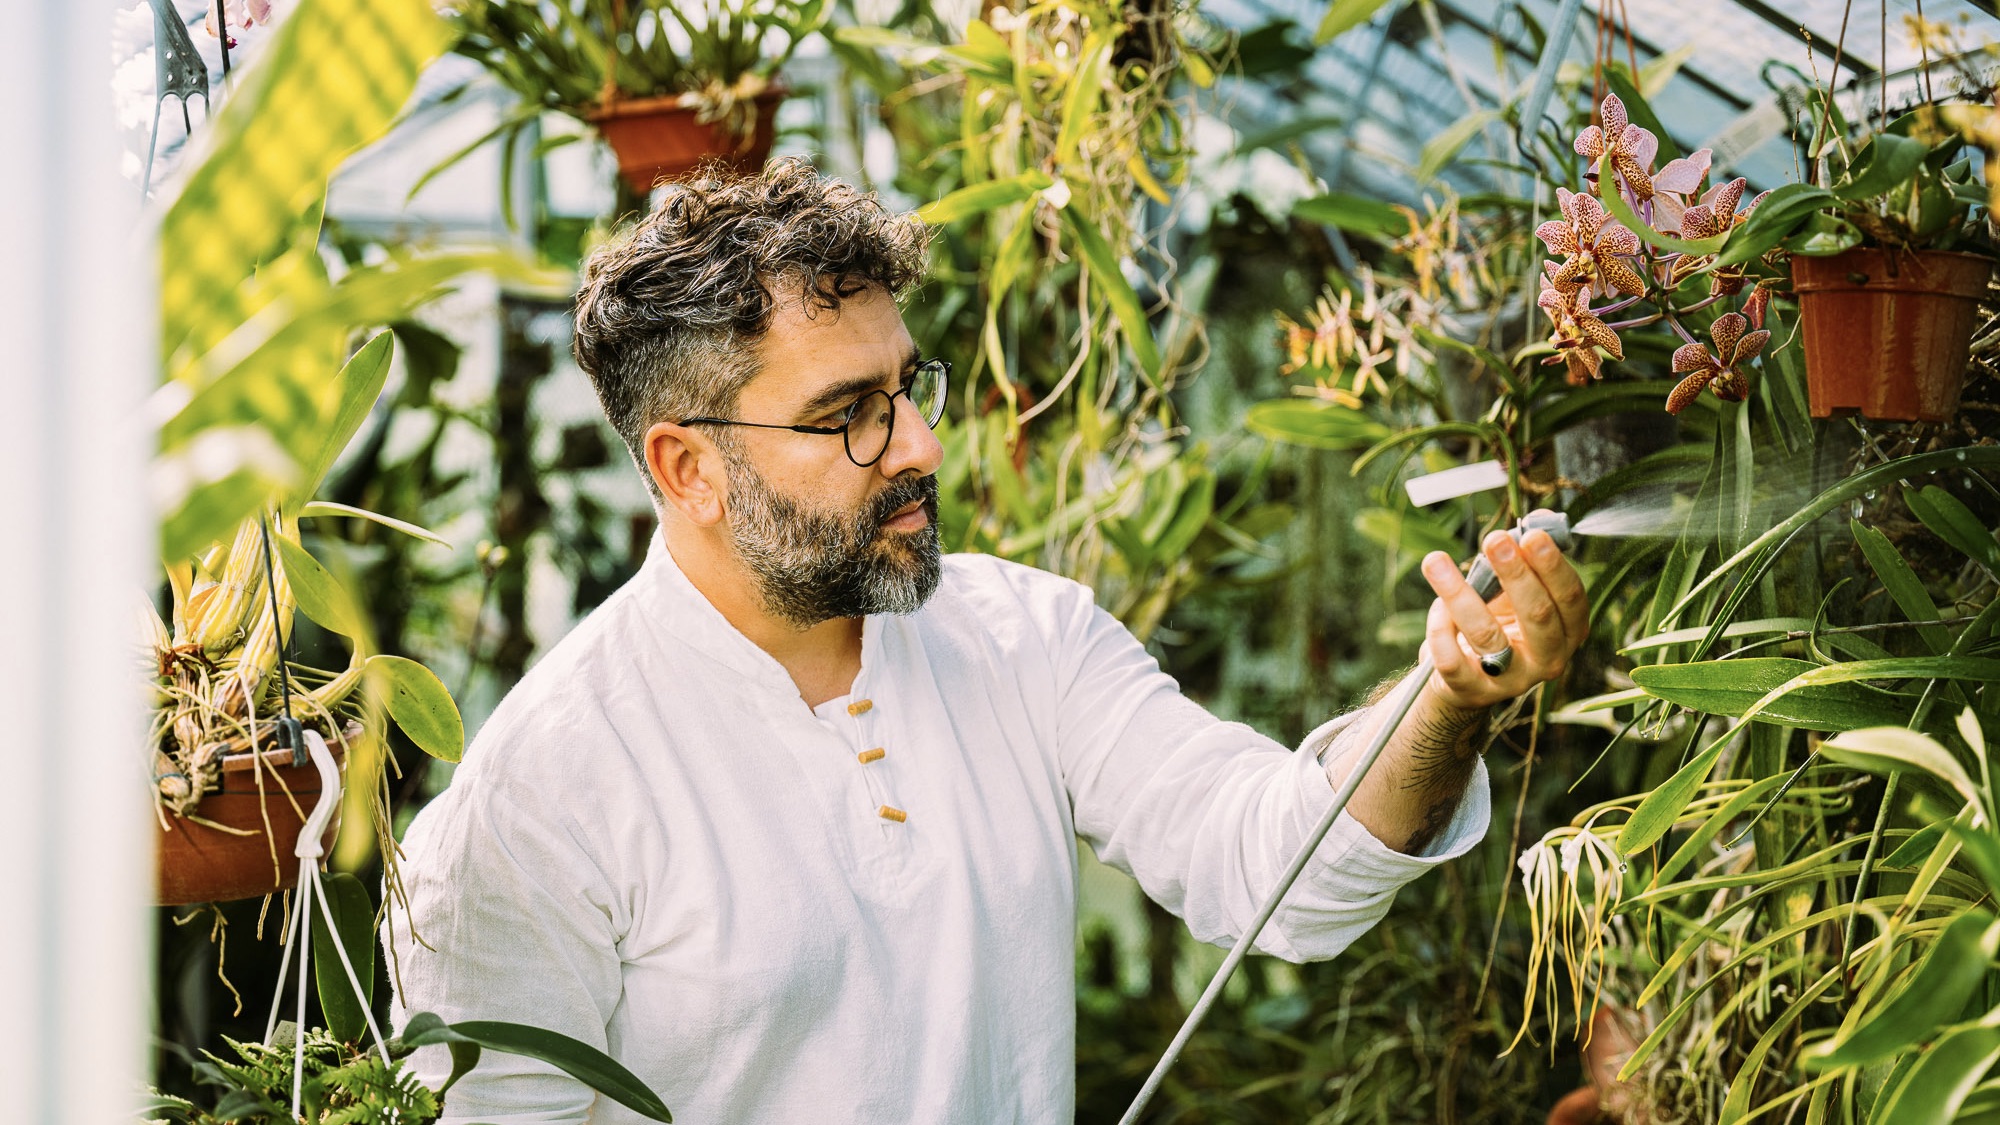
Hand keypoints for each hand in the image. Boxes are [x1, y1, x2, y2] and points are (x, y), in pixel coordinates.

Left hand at [1418, 518, 1588, 710]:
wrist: (1467, 675)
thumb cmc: (1499, 621)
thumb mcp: (1516, 593)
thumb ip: (1526, 560)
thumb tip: (1534, 521)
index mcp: (1569, 631)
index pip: (1570, 598)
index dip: (1552, 566)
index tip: (1531, 535)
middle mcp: (1548, 659)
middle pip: (1537, 616)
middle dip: (1515, 574)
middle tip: (1494, 539)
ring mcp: (1511, 680)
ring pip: (1487, 635)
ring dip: (1459, 593)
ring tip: (1435, 560)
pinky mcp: (1473, 692)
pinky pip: (1451, 658)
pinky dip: (1438, 627)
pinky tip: (1435, 606)